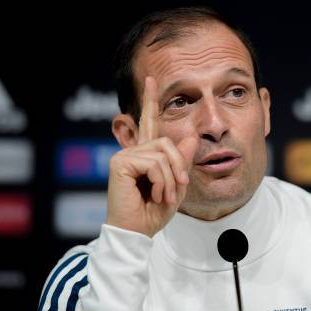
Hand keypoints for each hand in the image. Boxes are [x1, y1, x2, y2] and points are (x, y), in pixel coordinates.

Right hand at [105, 76, 198, 237]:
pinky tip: (154, 195)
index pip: (149, 122)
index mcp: (145, 155)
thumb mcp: (176, 184)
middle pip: (167, 142)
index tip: (152, 79)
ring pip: (163, 153)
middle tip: (178, 188)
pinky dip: (161, 181)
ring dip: (171, 178)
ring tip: (164, 195)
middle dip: (179, 166)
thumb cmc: (153, 212)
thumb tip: (191, 137)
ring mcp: (124, 155)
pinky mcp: (119, 162)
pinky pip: (154, 163)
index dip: (150, 100)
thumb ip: (182, 161)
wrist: (138, 231)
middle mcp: (133, 151)